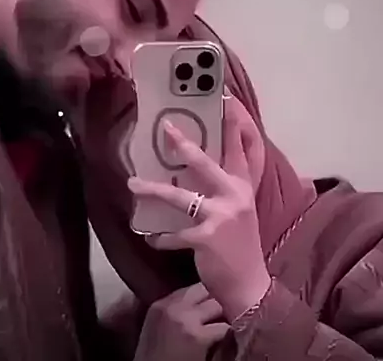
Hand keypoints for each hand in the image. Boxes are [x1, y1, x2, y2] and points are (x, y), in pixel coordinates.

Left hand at [127, 99, 270, 320]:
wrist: (249, 284)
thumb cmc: (240, 245)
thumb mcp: (240, 210)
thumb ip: (225, 188)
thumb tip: (193, 166)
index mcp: (243, 187)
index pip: (243, 149)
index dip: (235, 124)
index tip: (224, 98)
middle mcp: (235, 197)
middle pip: (206, 164)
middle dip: (184, 145)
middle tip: (165, 127)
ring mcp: (221, 217)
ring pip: (181, 197)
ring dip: (154, 190)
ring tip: (133, 183)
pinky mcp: (206, 239)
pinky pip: (174, 234)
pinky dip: (161, 238)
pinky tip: (151, 239)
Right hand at [134, 283, 229, 360]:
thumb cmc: (156, 359)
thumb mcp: (157, 329)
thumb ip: (176, 312)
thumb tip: (202, 305)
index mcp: (160, 306)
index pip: (192, 288)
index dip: (207, 296)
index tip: (214, 307)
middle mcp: (172, 307)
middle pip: (206, 290)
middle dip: (217, 302)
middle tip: (225, 316)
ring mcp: (185, 320)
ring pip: (218, 305)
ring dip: (225, 317)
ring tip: (227, 329)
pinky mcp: (197, 337)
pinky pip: (224, 328)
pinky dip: (229, 336)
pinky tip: (225, 344)